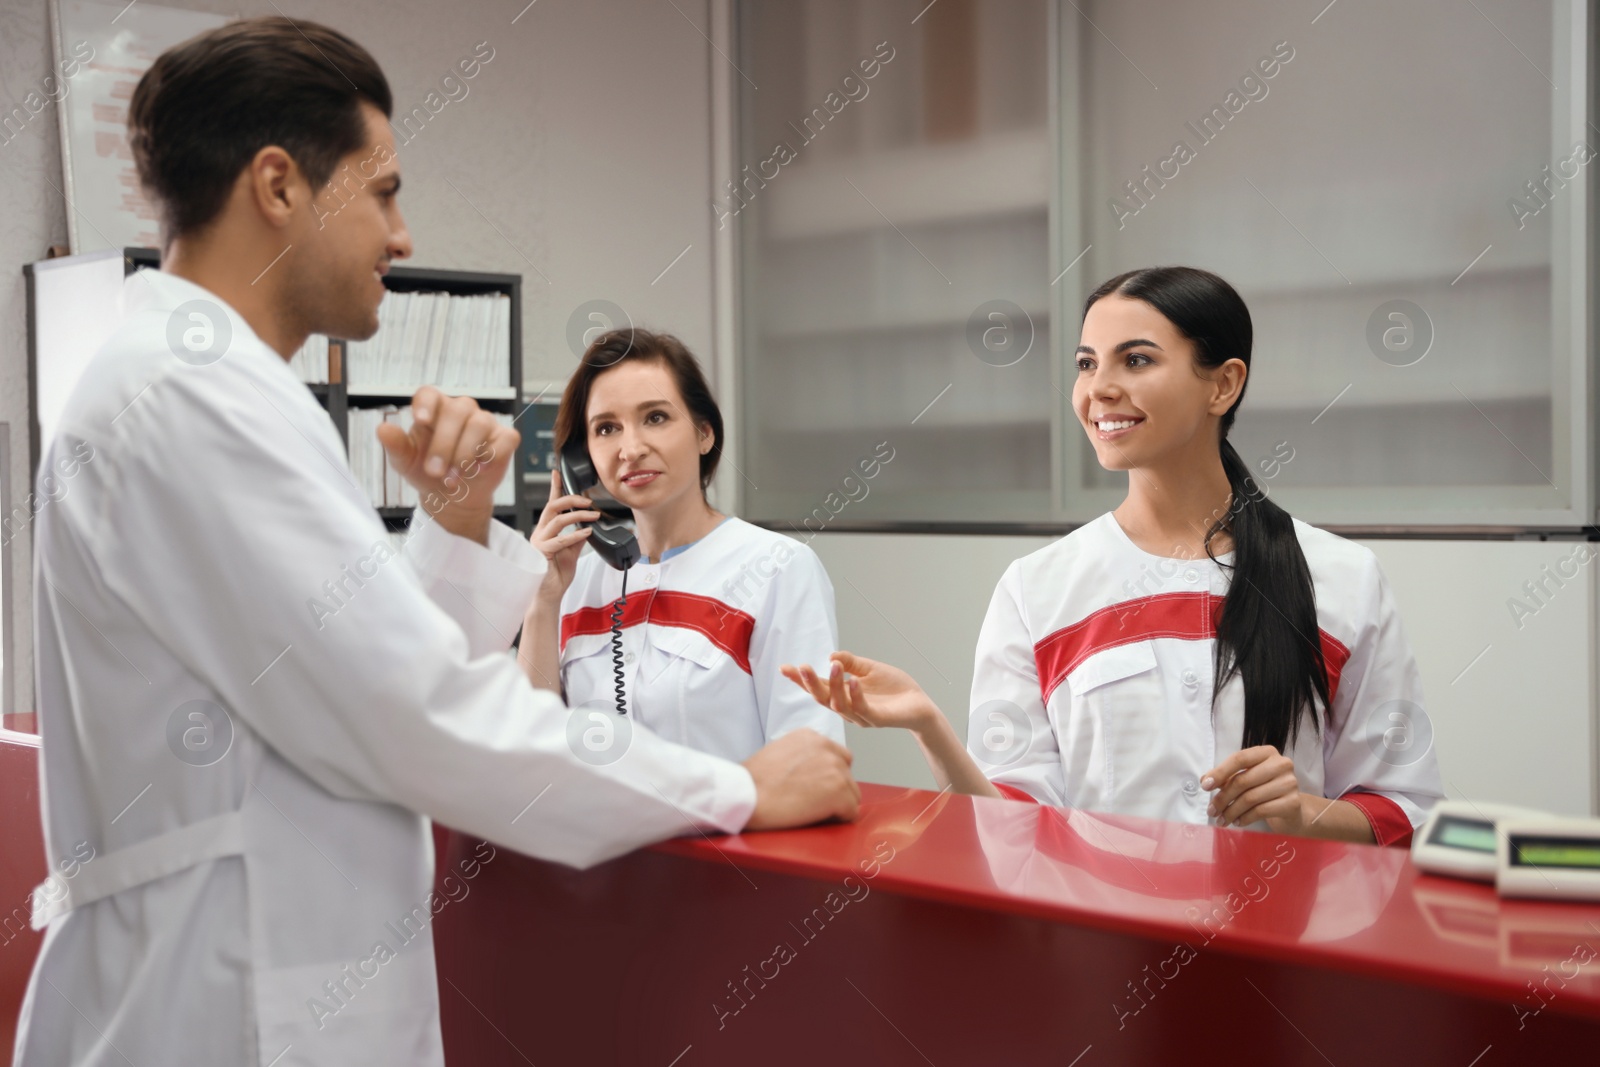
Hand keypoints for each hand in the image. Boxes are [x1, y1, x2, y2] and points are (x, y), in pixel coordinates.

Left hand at [376, 386, 517, 545]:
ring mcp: (484, 423)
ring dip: (465, 454)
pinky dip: (492, 455)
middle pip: (456, 411)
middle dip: (445, 444)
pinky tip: (479, 470)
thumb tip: (382, 429)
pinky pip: (505, 439)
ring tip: (453, 478)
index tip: (422, 421)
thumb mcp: (406, 462)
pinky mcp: (504, 439)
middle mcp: (461, 411)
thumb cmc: (427, 472)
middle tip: (435, 471)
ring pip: (480, 424)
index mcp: (434, 410)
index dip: (426, 404)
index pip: (430, 394)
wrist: (451, 496)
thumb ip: (396, 445)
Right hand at [529, 468, 598, 601]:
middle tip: (589, 501)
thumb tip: (587, 527)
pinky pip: (559, 540)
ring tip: (594, 516)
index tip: (558, 473)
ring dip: (578, 516)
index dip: (554, 488)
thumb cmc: (556, 575)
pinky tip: (587, 533)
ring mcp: (538, 543)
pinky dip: (575, 535)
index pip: (550, 505)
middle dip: (571, 499)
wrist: (548, 596)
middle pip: (552, 507)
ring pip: (557, 520)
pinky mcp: (541, 554)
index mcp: (546, 531)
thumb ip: (576, 539)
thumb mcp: (571, 553)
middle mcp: (539, 533)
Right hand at [742, 728, 859, 830]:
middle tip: (811, 801)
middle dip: (835, 789)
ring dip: (835, 805)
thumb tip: (814, 773)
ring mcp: (835, 768)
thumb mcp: (778, 752)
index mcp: (810, 736)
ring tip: (809, 810)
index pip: (836, 756)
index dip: (826, 776)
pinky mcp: (839, 791)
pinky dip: (837, 819)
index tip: (812, 787)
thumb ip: (801, 756)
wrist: (745, 796)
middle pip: (847, 773)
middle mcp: (826, 747)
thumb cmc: (752, 782)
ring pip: (852, 794)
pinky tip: (815, 818)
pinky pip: (851, 812)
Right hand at [780, 652, 937, 734]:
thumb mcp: (869, 669)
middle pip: (822, 699)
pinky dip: (856, 695)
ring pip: (839, 704)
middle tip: (801, 668)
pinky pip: (862, 709)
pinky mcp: (877, 719)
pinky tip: (854, 681)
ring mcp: (861, 716)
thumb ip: (851, 662)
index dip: (801, 679)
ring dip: (835, 684)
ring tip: (834, 666)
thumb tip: (830, 656)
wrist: (919, 703)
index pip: (818, 687)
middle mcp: (847, 708)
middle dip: (810, 684)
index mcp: (843, 695)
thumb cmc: (894, 688)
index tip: (785, 668)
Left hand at [1202, 745, 1305, 832]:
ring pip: (1250, 798)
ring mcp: (1289, 783)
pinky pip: (1261, 811)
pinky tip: (1237, 822)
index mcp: (1267, 752)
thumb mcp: (1246, 778)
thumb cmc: (1264, 789)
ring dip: (1231, 811)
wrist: (1292, 808)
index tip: (1205, 786)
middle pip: (1243, 780)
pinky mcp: (1293, 802)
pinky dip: (1245, 818)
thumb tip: (1205, 780)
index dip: (1220, 772)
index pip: (1240, 758)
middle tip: (1211, 811)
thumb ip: (1227, 777)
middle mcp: (1281, 764)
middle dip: (1223, 798)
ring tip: (1222, 820)